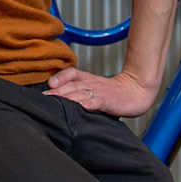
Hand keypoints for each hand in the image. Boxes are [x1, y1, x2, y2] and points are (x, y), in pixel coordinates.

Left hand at [45, 66, 159, 117]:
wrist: (137, 92)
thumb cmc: (113, 94)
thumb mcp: (94, 89)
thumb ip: (78, 92)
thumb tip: (58, 98)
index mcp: (88, 79)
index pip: (71, 73)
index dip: (59, 77)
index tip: (47, 86)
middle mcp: (92, 83)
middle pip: (72, 85)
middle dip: (56, 92)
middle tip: (43, 99)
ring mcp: (100, 92)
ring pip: (81, 93)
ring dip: (67, 98)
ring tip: (55, 104)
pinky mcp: (109, 101)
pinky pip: (96, 101)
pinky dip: (87, 104)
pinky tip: (80, 107)